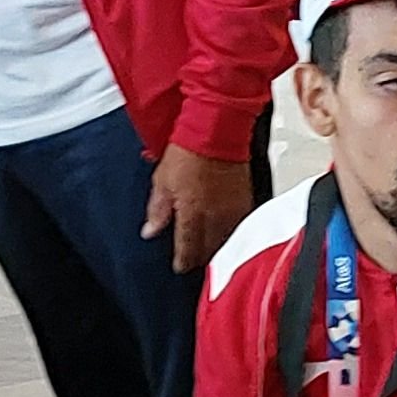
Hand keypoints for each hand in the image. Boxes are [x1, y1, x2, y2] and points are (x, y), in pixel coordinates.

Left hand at [143, 142, 258, 276]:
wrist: (216, 131)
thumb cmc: (189, 151)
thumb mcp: (162, 181)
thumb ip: (157, 210)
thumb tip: (150, 230)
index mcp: (192, 215)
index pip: (188, 250)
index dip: (183, 262)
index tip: (179, 266)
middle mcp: (215, 218)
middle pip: (209, 252)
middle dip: (199, 258)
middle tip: (192, 259)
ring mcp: (233, 211)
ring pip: (226, 242)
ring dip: (216, 248)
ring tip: (208, 250)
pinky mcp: (246, 202)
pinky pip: (239, 227)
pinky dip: (231, 233)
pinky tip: (225, 232)